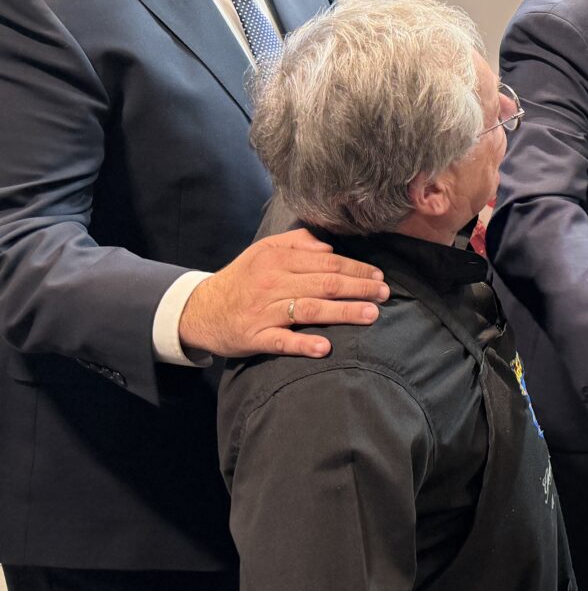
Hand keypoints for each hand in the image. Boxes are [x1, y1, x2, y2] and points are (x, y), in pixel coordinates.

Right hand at [178, 229, 388, 358]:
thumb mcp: (263, 250)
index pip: (326, 263)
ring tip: (371, 315)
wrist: (200, 309)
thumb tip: (329, 246)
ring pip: (310, 310)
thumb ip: (297, 243)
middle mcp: (272, 283)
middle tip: (385, 294)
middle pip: (325, 284)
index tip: (378, 276)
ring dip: (343, 313)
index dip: (356, 269)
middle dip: (359, 288)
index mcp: (277, 260)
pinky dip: (303, 344)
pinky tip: (325, 347)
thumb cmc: (242, 278)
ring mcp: (263, 311)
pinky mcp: (254, 337)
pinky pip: (282, 341)